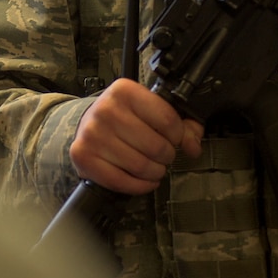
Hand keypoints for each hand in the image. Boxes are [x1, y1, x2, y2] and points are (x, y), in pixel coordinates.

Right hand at [69, 79, 203, 194]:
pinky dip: (139, 186)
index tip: (174, 138)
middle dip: (167, 156)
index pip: (167, 119)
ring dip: (155, 172)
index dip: (178, 135)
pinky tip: (144, 180)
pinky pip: (122, 181)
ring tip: (153, 167)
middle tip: (163, 155)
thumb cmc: (123, 117)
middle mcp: (105, 110)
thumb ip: (181, 124)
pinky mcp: (84, 157)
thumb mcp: (151, 109)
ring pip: (141, 166)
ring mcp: (92, 135)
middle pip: (156, 146)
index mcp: (124, 91)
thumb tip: (193, 146)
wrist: (86, 124)